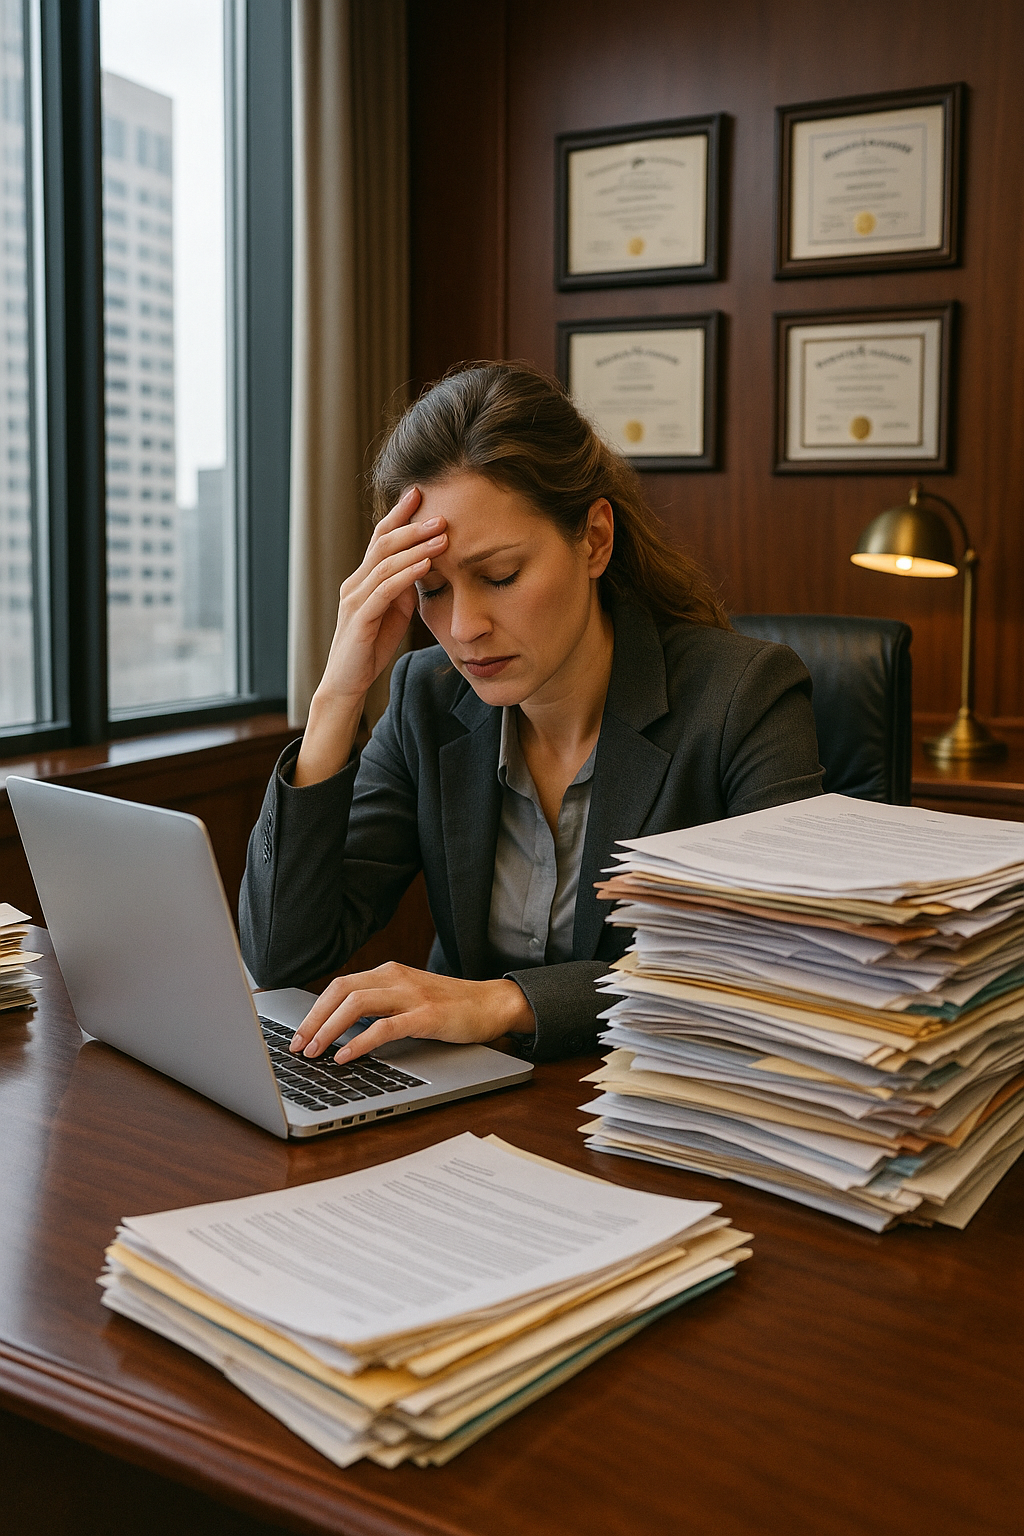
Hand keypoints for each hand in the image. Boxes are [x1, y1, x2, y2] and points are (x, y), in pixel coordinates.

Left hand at [289, 963, 534, 1062]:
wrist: (493, 1004)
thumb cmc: (450, 1007)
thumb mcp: (408, 999)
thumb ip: (379, 1006)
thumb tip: (339, 1029)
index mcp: (388, 972)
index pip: (339, 986)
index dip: (313, 1010)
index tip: (297, 1034)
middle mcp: (396, 977)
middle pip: (340, 991)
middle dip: (313, 1020)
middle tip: (297, 1046)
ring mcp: (411, 995)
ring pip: (356, 1004)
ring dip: (329, 1030)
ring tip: (314, 1052)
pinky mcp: (426, 1016)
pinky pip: (385, 1027)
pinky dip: (360, 1042)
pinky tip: (346, 1056)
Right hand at [294, 488, 447, 784]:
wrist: (347, 684)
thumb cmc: (370, 648)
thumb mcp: (394, 612)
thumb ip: (404, 589)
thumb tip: (424, 566)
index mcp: (363, 579)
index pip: (380, 537)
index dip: (399, 514)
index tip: (421, 493)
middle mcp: (355, 583)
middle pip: (383, 543)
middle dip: (413, 525)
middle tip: (441, 512)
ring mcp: (355, 599)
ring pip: (385, 563)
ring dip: (416, 547)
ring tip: (442, 534)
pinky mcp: (359, 619)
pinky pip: (385, 591)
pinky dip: (406, 575)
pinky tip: (425, 565)